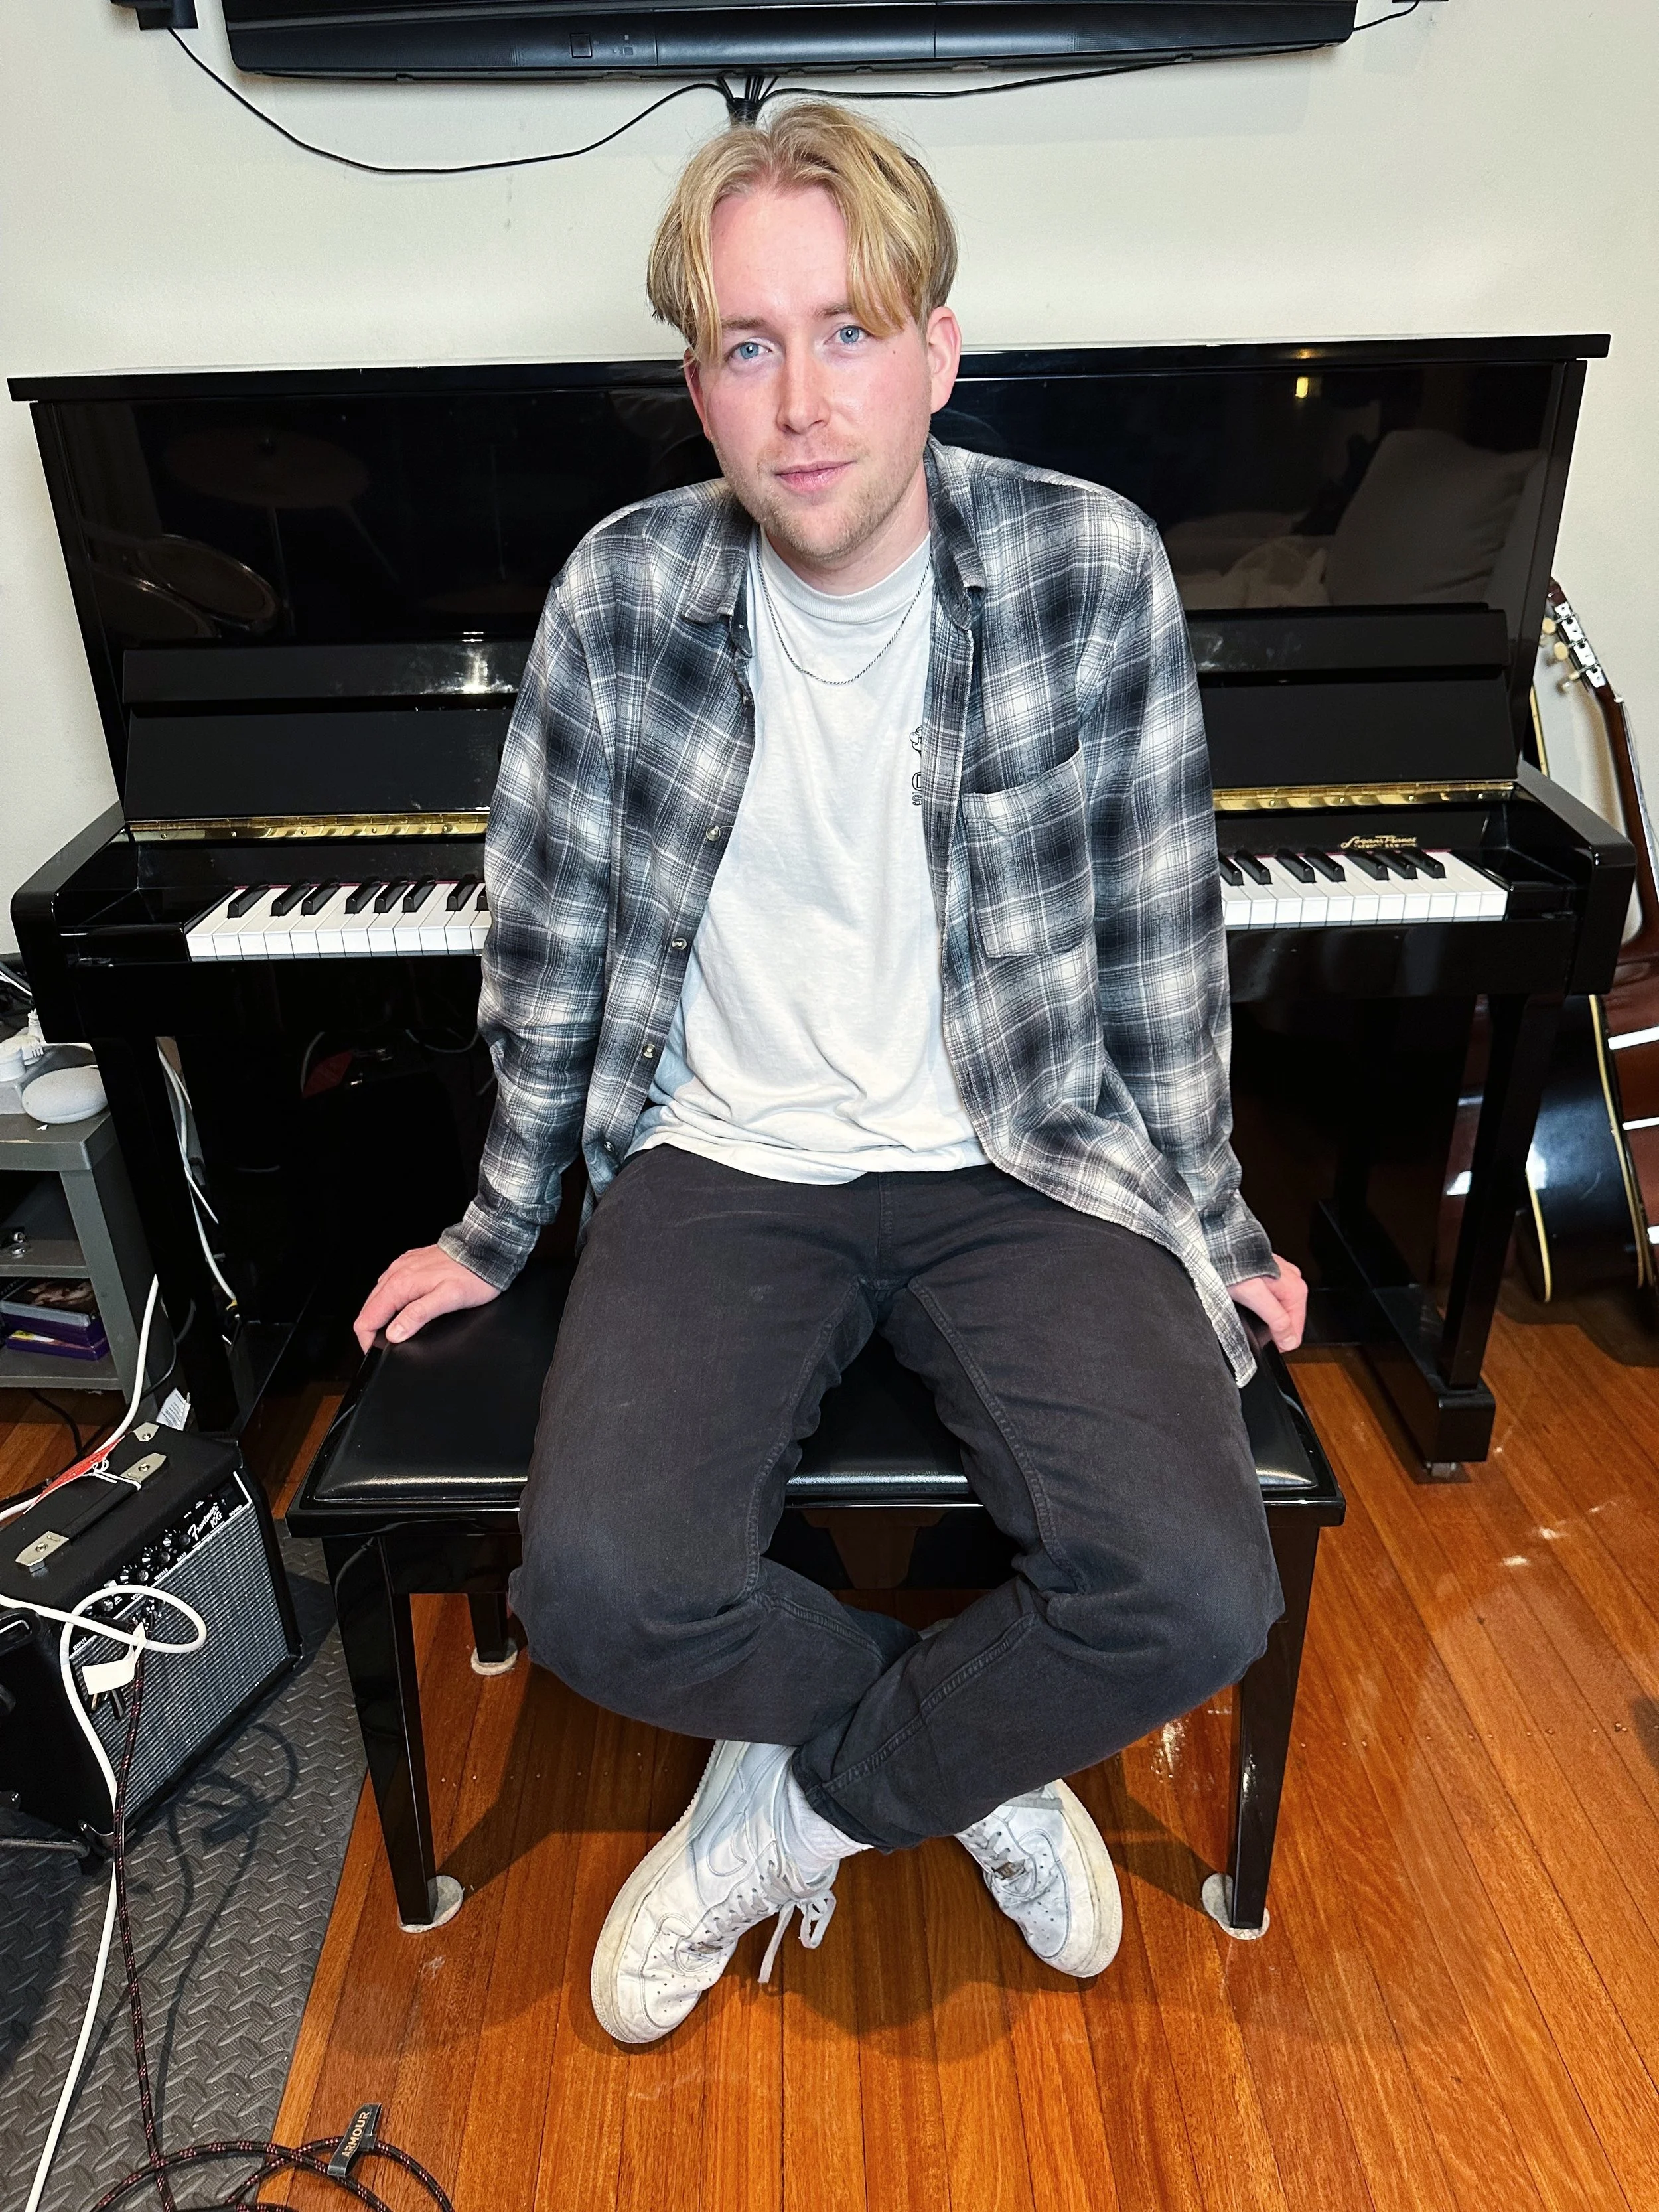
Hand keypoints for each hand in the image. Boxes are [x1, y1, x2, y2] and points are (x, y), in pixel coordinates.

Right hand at [352, 1244, 499, 1351]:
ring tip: (390, 1332)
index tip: (377, 1353)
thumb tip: (394, 1333)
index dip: (367, 1340)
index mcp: (400, 1284)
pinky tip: (400, 1308)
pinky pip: (390, 1285)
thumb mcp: (448, 1300)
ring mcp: (402, 1266)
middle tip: (382, 1347)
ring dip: (379, 1316)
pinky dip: (389, 1301)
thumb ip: (418, 1316)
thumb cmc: (472, 1275)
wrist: (485, 1250)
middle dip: (371, 1331)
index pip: (367, 1318)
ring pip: (377, 1297)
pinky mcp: (410, 1263)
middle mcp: (396, 1272)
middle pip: (368, 1309)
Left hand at [1229, 1255, 1306, 1352]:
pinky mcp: (1269, 1274)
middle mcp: (1293, 1281)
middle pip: (1287, 1320)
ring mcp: (1282, 1276)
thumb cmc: (1232, 1264)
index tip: (1264, 1343)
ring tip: (1245, 1309)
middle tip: (1250, 1322)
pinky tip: (1246, 1300)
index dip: (1279, 1342)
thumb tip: (1289, 1340)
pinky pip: (1269, 1297)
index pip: (1295, 1331)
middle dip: (1271, 1327)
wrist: (1218, 1243)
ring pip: (1278, 1309)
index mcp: (1295, 1289)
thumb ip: (1276, 1318)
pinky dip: (1259, 1303)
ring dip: (1264, 1315)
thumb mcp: (1254, 1295)